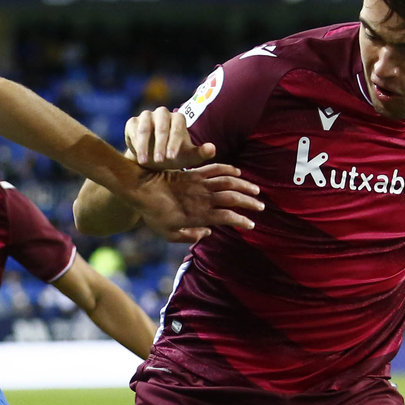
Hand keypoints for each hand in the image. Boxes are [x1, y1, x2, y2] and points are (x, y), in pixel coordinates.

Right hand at [124, 109, 215, 170]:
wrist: (153, 159)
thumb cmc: (174, 156)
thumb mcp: (188, 157)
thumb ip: (201, 153)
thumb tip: (212, 149)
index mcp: (178, 119)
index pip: (177, 128)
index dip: (174, 142)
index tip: (171, 157)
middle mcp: (162, 114)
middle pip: (161, 126)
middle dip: (160, 145)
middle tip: (160, 161)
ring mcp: (146, 116)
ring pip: (144, 128)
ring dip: (144, 145)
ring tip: (144, 162)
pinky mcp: (133, 122)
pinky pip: (132, 130)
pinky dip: (134, 143)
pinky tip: (137, 157)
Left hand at [126, 163, 261, 243]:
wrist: (142, 190)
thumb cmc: (154, 214)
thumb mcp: (168, 234)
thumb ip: (189, 236)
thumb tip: (206, 234)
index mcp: (199, 215)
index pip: (227, 217)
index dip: (241, 221)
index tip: (251, 225)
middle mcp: (203, 199)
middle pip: (233, 198)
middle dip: (249, 202)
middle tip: (261, 206)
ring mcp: (200, 184)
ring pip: (228, 182)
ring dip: (244, 185)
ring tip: (255, 190)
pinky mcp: (194, 172)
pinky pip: (215, 168)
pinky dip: (229, 170)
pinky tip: (237, 173)